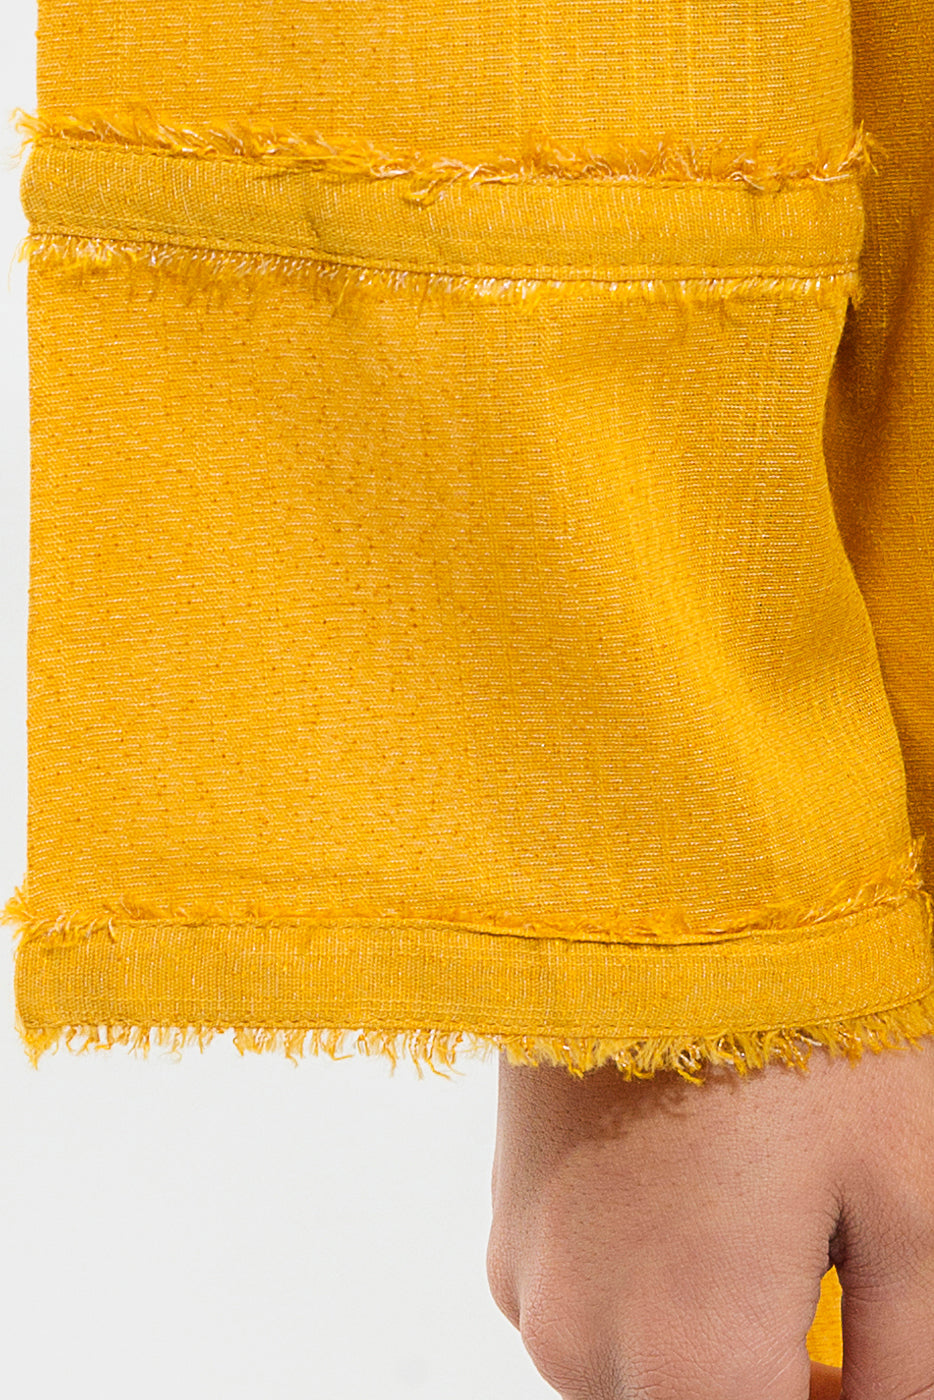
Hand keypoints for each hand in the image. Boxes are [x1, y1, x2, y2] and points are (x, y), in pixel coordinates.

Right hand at [486, 1038, 933, 1398]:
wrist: (655, 882)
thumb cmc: (795, 1020)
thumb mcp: (906, 1199)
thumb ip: (911, 1360)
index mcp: (692, 1364)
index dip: (844, 1396)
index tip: (868, 1351)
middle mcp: (584, 1343)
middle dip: (771, 1371)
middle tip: (830, 1274)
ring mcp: (530, 1279)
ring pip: (636, 1373)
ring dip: (706, 1337)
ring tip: (768, 1222)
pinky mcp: (507, 1219)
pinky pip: (585, 1303)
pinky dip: (646, 1287)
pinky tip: (697, 1194)